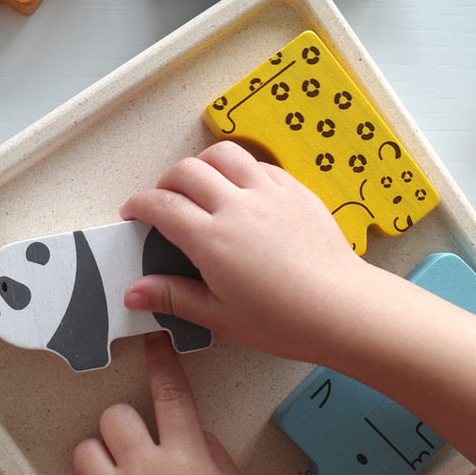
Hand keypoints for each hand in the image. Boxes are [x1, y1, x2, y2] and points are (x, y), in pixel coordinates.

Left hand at [37, 333, 256, 474]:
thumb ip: (207, 449)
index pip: (170, 393)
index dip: (161, 361)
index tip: (153, 341)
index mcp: (186, 458)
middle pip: (116, 415)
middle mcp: (147, 471)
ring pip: (85, 449)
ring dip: (97, 459)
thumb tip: (184, 430)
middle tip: (137, 451)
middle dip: (125, 427)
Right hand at [119, 141, 372, 360]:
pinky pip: (261, 164)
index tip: (134, 212)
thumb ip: (174, 297)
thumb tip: (134, 291)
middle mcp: (238, 206)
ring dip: (204, 163)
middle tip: (164, 200)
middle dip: (166, 181)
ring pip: (224, 154)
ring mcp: (269, 193)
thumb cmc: (285, 320)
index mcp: (212, 239)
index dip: (139, 205)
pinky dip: (243, 169)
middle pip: (187, 170)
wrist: (341, 308)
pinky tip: (244, 190)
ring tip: (202, 184)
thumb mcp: (220, 316)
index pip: (161, 205)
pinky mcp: (296, 190)